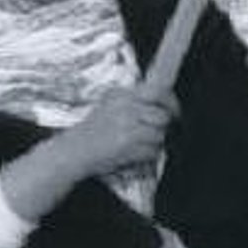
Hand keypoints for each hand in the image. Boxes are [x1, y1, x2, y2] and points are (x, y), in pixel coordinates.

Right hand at [0, 84, 173, 223]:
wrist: (74, 151)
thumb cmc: (92, 131)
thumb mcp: (109, 106)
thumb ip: (132, 101)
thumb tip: (162, 102)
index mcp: (121, 95)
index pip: (157, 91)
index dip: (171, 102)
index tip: (174, 110)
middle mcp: (125, 107)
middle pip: (162, 116)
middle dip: (163, 127)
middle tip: (155, 132)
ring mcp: (127, 126)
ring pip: (159, 135)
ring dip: (154, 144)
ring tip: (139, 145)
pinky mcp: (128, 144)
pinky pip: (152, 151)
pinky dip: (147, 156)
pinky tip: (134, 154)